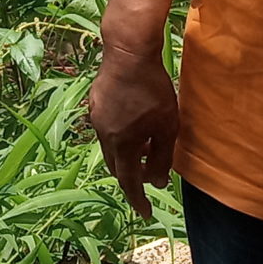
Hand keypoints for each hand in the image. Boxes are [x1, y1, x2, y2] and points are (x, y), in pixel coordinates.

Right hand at [87, 41, 179, 218]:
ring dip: (126, 154)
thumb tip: (157, 183)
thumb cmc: (152, 89)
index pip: (128, 181)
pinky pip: (107, 128)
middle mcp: (103, 134)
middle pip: (116, 165)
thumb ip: (162, 157)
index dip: (137, 199)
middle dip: (130, 177)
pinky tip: (134, 124)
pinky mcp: (96, 101)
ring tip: (146, 149)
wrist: (127, 51)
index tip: (145, 212)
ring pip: (110, 146)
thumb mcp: (166, 126)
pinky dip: (120, 136)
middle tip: (146, 181)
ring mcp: (97, 116)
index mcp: (121, 144)